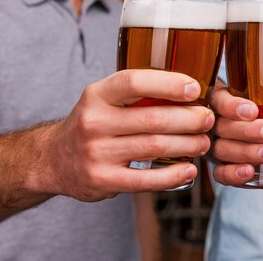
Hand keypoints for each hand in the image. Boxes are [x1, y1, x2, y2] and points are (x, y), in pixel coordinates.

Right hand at [31, 69, 213, 200]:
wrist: (53, 159)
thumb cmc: (95, 123)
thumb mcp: (105, 99)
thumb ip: (138, 93)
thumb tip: (191, 88)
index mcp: (97, 94)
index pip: (134, 82)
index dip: (169, 84)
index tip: (195, 89)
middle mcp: (94, 121)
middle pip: (153, 118)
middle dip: (190, 119)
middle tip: (208, 120)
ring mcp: (97, 153)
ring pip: (155, 146)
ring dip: (188, 145)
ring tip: (204, 142)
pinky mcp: (102, 180)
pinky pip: (145, 179)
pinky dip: (172, 176)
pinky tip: (189, 170)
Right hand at [208, 82, 262, 185]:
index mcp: (227, 99)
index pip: (220, 100)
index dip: (233, 106)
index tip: (254, 111)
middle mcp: (217, 122)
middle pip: (223, 127)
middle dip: (249, 131)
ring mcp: (216, 145)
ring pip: (223, 149)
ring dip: (247, 152)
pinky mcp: (221, 166)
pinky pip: (220, 173)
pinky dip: (232, 174)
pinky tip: (249, 172)